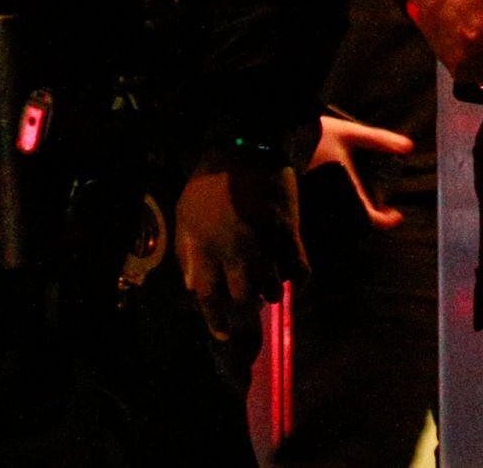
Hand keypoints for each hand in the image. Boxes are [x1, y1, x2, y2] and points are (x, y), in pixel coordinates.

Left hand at [175, 161, 303, 341]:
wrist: (246, 147)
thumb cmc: (209, 181)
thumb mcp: (184, 214)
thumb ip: (187, 252)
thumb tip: (192, 285)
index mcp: (204, 248)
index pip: (209, 299)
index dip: (216, 322)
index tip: (223, 335)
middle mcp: (233, 253)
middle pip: (241, 300)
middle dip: (244, 308)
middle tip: (247, 304)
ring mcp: (263, 245)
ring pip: (270, 291)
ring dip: (267, 294)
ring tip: (266, 288)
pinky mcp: (289, 233)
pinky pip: (298, 271)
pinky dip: (297, 281)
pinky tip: (292, 278)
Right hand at [312, 114, 416, 231]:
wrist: (283, 134)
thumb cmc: (319, 134)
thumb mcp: (351, 133)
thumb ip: (380, 140)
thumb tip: (408, 146)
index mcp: (344, 187)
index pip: (369, 216)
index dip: (385, 220)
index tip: (396, 215)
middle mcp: (330, 198)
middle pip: (355, 220)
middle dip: (371, 216)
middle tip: (383, 208)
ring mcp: (317, 200)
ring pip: (341, 216)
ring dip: (355, 212)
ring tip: (366, 200)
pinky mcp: (307, 195)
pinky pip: (328, 208)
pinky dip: (341, 205)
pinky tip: (344, 192)